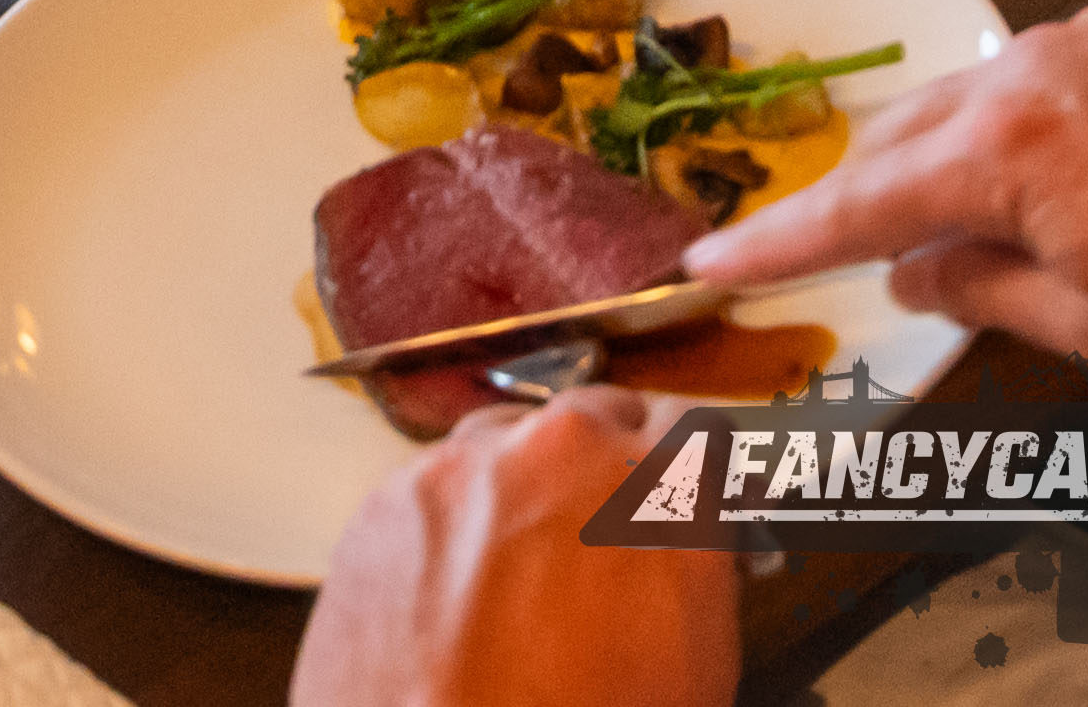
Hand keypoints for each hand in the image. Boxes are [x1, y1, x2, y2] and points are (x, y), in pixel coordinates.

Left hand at [294, 388, 735, 706]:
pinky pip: (434, 488)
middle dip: (599, 471)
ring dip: (519, 489)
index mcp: (661, 490)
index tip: (676, 487)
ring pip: (507, 445)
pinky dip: (447, 526)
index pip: (694, 429)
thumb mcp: (694, 667)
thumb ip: (697, 571)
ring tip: (515, 571)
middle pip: (595, 420)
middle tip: (592, 541)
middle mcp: (567, 454)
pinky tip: (452, 593)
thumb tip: (689, 549)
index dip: (685, 467)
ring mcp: (470, 469)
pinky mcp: (390, 499)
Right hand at [688, 6, 1087, 372]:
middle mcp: (1026, 72)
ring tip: (938, 231)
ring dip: (936, 165)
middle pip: (900, 140)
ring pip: (968, 102)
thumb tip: (915, 276)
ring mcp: (1085, 38)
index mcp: (1001, 150)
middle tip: (813, 259)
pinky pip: (1033, 80)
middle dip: (852, 202)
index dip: (773, 245)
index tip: (703, 266)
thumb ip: (988, 297)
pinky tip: (1041, 180)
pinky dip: (1005, 132)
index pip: (853, 207)